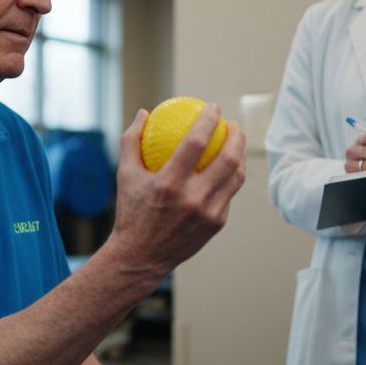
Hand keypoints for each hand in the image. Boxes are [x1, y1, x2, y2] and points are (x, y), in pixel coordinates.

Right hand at [109, 107, 246, 274]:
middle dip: (236, 135)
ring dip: (241, 155)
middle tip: (233, 124)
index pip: (196, 143)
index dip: (208, 120)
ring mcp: (208, 213)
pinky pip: (229, 194)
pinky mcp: (217, 224)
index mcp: (168, 184)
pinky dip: (231, 177)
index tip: (212, 107)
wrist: (141, 257)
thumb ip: (132, 140)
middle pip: (228, 159)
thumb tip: (144, 112)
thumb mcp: (125, 175)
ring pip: (236, 177)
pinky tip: (229, 167)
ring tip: (236, 142)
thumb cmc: (131, 212)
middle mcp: (192, 199)